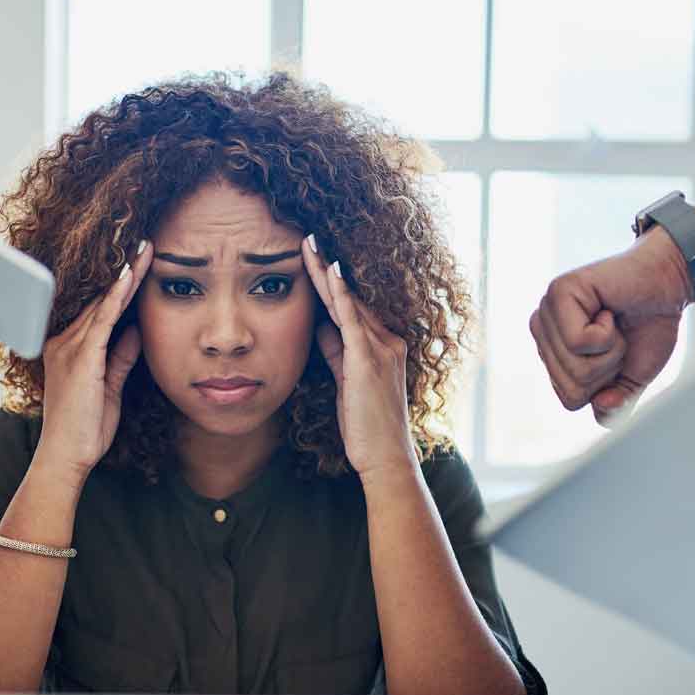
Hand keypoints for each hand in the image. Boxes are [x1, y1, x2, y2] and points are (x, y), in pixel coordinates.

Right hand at [33, 242, 152, 484]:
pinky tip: (130, 278)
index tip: (140, 264)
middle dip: (125, 272)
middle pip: (100, 300)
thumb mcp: (110, 388)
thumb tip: (136, 331)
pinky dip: (117, 298)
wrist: (66, 456)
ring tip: (146, 252)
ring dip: (126, 277)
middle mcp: (64, 343)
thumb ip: (120, 358)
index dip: (120, 287)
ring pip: (102, 304)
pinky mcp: (80, 359)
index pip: (99, 310)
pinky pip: (102, 321)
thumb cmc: (85, 429)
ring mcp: (69, 349)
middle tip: (147, 245)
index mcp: (69, 349)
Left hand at [302, 235, 414, 480]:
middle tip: (307, 238)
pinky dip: (341, 295)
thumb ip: (338, 353)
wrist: (385, 457)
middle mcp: (387, 341)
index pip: (351, 307)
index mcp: (382, 346)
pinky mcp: (369, 360)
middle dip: (327, 268)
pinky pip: (352, 320)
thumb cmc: (366, 427)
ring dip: (328, 273)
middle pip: (350, 297)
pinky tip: (330, 273)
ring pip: (349, 303)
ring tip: (309, 245)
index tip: (313, 259)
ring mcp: (381, 349)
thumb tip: (321, 328)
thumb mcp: (348, 382)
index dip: (331, 283)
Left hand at [529, 227, 692, 425]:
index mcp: (552, 353)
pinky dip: (606, 332)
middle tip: (617, 337)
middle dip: (607, 368)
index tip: (615, 355)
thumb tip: (602, 408)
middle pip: (572, 386)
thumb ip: (616, 403)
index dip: (604, 386)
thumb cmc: (647, 326)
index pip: (569, 399)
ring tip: (613, 322)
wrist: (669, 284)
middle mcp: (543, 332)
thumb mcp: (632, 377)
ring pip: (575, 366)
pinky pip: (579, 342)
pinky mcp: (559, 293)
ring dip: (610, 349)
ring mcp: (546, 311)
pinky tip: (608, 310)